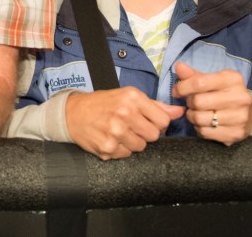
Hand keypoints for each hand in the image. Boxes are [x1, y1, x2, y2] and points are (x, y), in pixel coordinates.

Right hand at [65, 87, 184, 159]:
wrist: (72, 113)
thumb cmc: (102, 103)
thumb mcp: (127, 96)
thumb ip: (155, 106)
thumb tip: (179, 112)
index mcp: (132, 98)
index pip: (163, 121)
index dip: (156, 123)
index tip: (146, 121)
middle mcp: (124, 114)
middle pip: (154, 136)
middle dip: (145, 133)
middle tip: (131, 126)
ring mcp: (115, 132)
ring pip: (141, 147)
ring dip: (132, 142)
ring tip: (119, 132)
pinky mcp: (108, 148)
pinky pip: (126, 155)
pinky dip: (120, 149)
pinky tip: (110, 139)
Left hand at [171, 61, 251, 144]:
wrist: (248, 114)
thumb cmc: (225, 93)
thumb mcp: (213, 80)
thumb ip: (194, 75)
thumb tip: (179, 66)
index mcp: (233, 79)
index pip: (199, 82)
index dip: (183, 87)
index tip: (177, 91)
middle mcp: (240, 97)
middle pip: (198, 101)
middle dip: (189, 102)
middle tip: (191, 103)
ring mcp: (240, 117)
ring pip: (200, 118)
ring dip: (192, 116)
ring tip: (196, 113)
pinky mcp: (236, 133)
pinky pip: (205, 132)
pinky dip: (199, 128)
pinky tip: (204, 123)